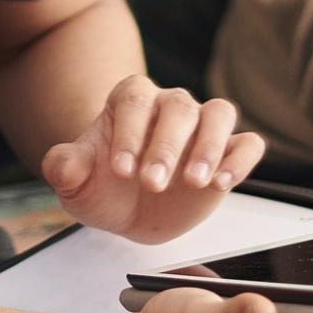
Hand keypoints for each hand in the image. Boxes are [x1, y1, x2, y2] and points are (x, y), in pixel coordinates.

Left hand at [41, 76, 264, 243]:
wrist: (128, 212)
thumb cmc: (102, 187)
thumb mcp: (75, 183)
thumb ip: (65, 168)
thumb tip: (65, 164)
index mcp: (131, 100)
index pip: (134, 101)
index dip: (129, 132)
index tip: (121, 170)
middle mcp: (170, 105)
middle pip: (178, 107)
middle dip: (166, 146)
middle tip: (152, 184)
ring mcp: (202, 126)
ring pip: (219, 113)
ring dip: (210, 146)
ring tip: (195, 181)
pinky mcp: (228, 153)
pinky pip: (247, 143)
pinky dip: (240, 159)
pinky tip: (223, 183)